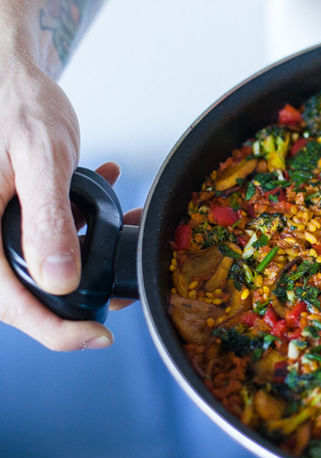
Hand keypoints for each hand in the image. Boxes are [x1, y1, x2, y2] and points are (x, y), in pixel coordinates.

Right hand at [0, 59, 117, 349]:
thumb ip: (48, 217)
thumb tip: (60, 279)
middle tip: (122, 291)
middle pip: (23, 296)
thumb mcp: (40, 157)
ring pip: (38, 272)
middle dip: (78, 299)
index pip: (9, 304)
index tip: (98, 338)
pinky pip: (42, 242)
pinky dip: (79, 229)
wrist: (6, 73)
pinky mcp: (10, 218)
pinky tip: (108, 190)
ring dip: (85, 261)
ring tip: (124, 227)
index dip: (54, 330)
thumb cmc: (16, 105)